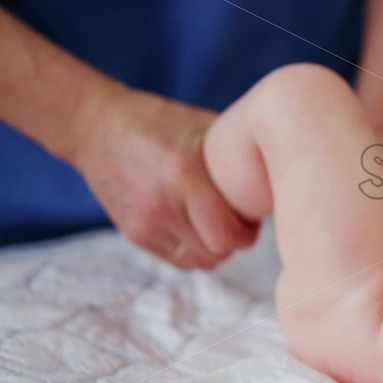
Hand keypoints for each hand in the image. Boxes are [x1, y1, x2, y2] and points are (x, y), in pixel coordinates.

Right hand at [73, 88, 258, 268]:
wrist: (95, 126)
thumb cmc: (161, 121)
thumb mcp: (204, 125)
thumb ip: (239, 150)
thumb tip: (286, 167)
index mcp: (184, 172)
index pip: (230, 231)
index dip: (251, 228)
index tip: (256, 213)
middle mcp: (162, 203)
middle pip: (219, 250)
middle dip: (239, 240)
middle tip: (244, 221)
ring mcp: (145, 223)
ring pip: (202, 261)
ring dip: (220, 248)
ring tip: (222, 224)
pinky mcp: (134, 234)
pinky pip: (181, 262)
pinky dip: (199, 252)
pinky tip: (202, 230)